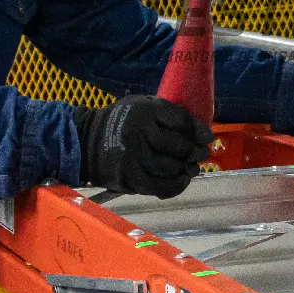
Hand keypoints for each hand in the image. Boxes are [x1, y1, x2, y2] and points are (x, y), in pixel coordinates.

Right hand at [74, 95, 213, 198]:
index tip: (207, 137)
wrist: (86, 142)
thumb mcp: (140, 105)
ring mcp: (135, 157)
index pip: (182, 121)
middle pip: (179, 146)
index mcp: (145, 110)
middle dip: (195, 151)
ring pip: (171, 167)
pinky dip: (176, 186)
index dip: (199, 130)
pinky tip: (182, 180)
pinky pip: (161, 186)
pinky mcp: (130, 178)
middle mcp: (140, 132)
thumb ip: (166, 113)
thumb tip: (199, 130)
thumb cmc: (121, 122)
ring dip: (187, 170)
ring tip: (191, 168)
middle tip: (201, 154)